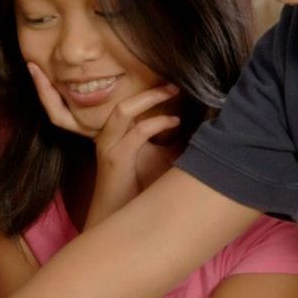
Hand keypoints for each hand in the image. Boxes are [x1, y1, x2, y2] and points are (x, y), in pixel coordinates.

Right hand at [27, 64, 178, 220]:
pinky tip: (174, 121)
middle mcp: (105, 137)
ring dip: (150, 98)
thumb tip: (192, 124)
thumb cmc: (134, 191)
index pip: (119, 104)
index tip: (165, 79)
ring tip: (173, 90)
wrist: (114, 218)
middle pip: (118, 101)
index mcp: (110, 135)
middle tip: (173, 79)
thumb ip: (162, 140)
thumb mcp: (149, 160)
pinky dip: (157, 123)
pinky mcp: (117, 158)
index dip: (134, 90)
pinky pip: (137, 132)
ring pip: (124, 110)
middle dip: (146, 88)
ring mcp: (109, 146)